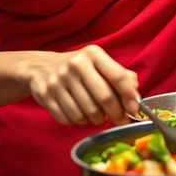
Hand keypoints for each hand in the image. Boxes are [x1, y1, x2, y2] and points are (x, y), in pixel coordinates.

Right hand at [17, 45, 139, 125]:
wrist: (40, 67)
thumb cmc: (77, 67)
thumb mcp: (97, 63)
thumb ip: (119, 75)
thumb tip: (135, 91)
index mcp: (92, 54)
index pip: (118, 76)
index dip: (129, 96)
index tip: (134, 109)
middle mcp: (76, 64)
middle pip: (104, 98)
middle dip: (116, 114)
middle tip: (120, 119)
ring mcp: (59, 80)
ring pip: (87, 113)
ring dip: (97, 119)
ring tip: (98, 115)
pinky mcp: (47, 95)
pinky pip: (70, 119)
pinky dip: (79, 121)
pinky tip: (80, 113)